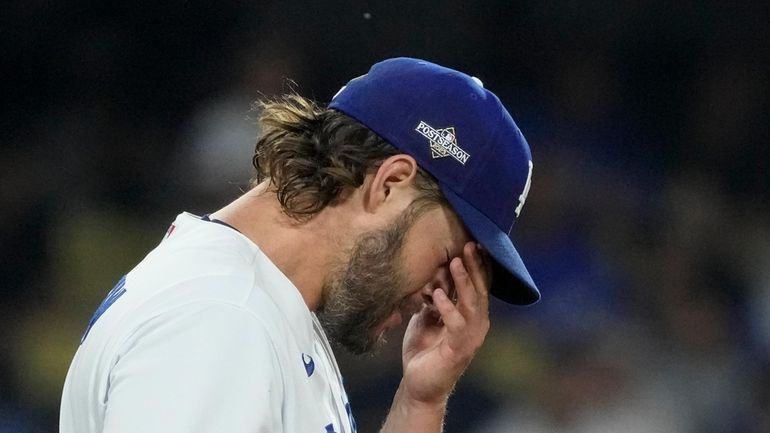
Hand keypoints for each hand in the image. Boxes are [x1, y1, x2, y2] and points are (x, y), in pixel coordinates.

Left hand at [400, 241, 490, 403]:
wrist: (418, 384)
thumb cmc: (425, 350)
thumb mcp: (428, 316)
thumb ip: (434, 297)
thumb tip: (432, 273)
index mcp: (471, 316)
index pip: (478, 286)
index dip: (477, 265)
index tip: (472, 243)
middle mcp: (476, 325)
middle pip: (479, 290)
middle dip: (474, 266)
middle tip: (468, 245)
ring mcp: (470, 338)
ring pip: (471, 304)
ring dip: (463, 282)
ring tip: (455, 263)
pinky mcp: (458, 350)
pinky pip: (456, 325)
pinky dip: (448, 308)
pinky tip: (438, 295)